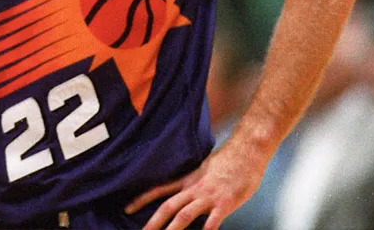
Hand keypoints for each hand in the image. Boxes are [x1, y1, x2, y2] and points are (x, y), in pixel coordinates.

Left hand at [125, 146, 264, 229]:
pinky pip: (212, 222)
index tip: (127, 209)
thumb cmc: (228, 160)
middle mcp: (194, 189)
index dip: (142, 199)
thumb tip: (185, 191)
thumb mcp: (204, 168)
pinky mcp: (225, 204)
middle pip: (168, 207)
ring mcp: (209, 197)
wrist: (246, 151)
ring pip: (184, 216)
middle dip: (153, 223)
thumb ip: (194, 181)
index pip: (159, 190)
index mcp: (188, 180)